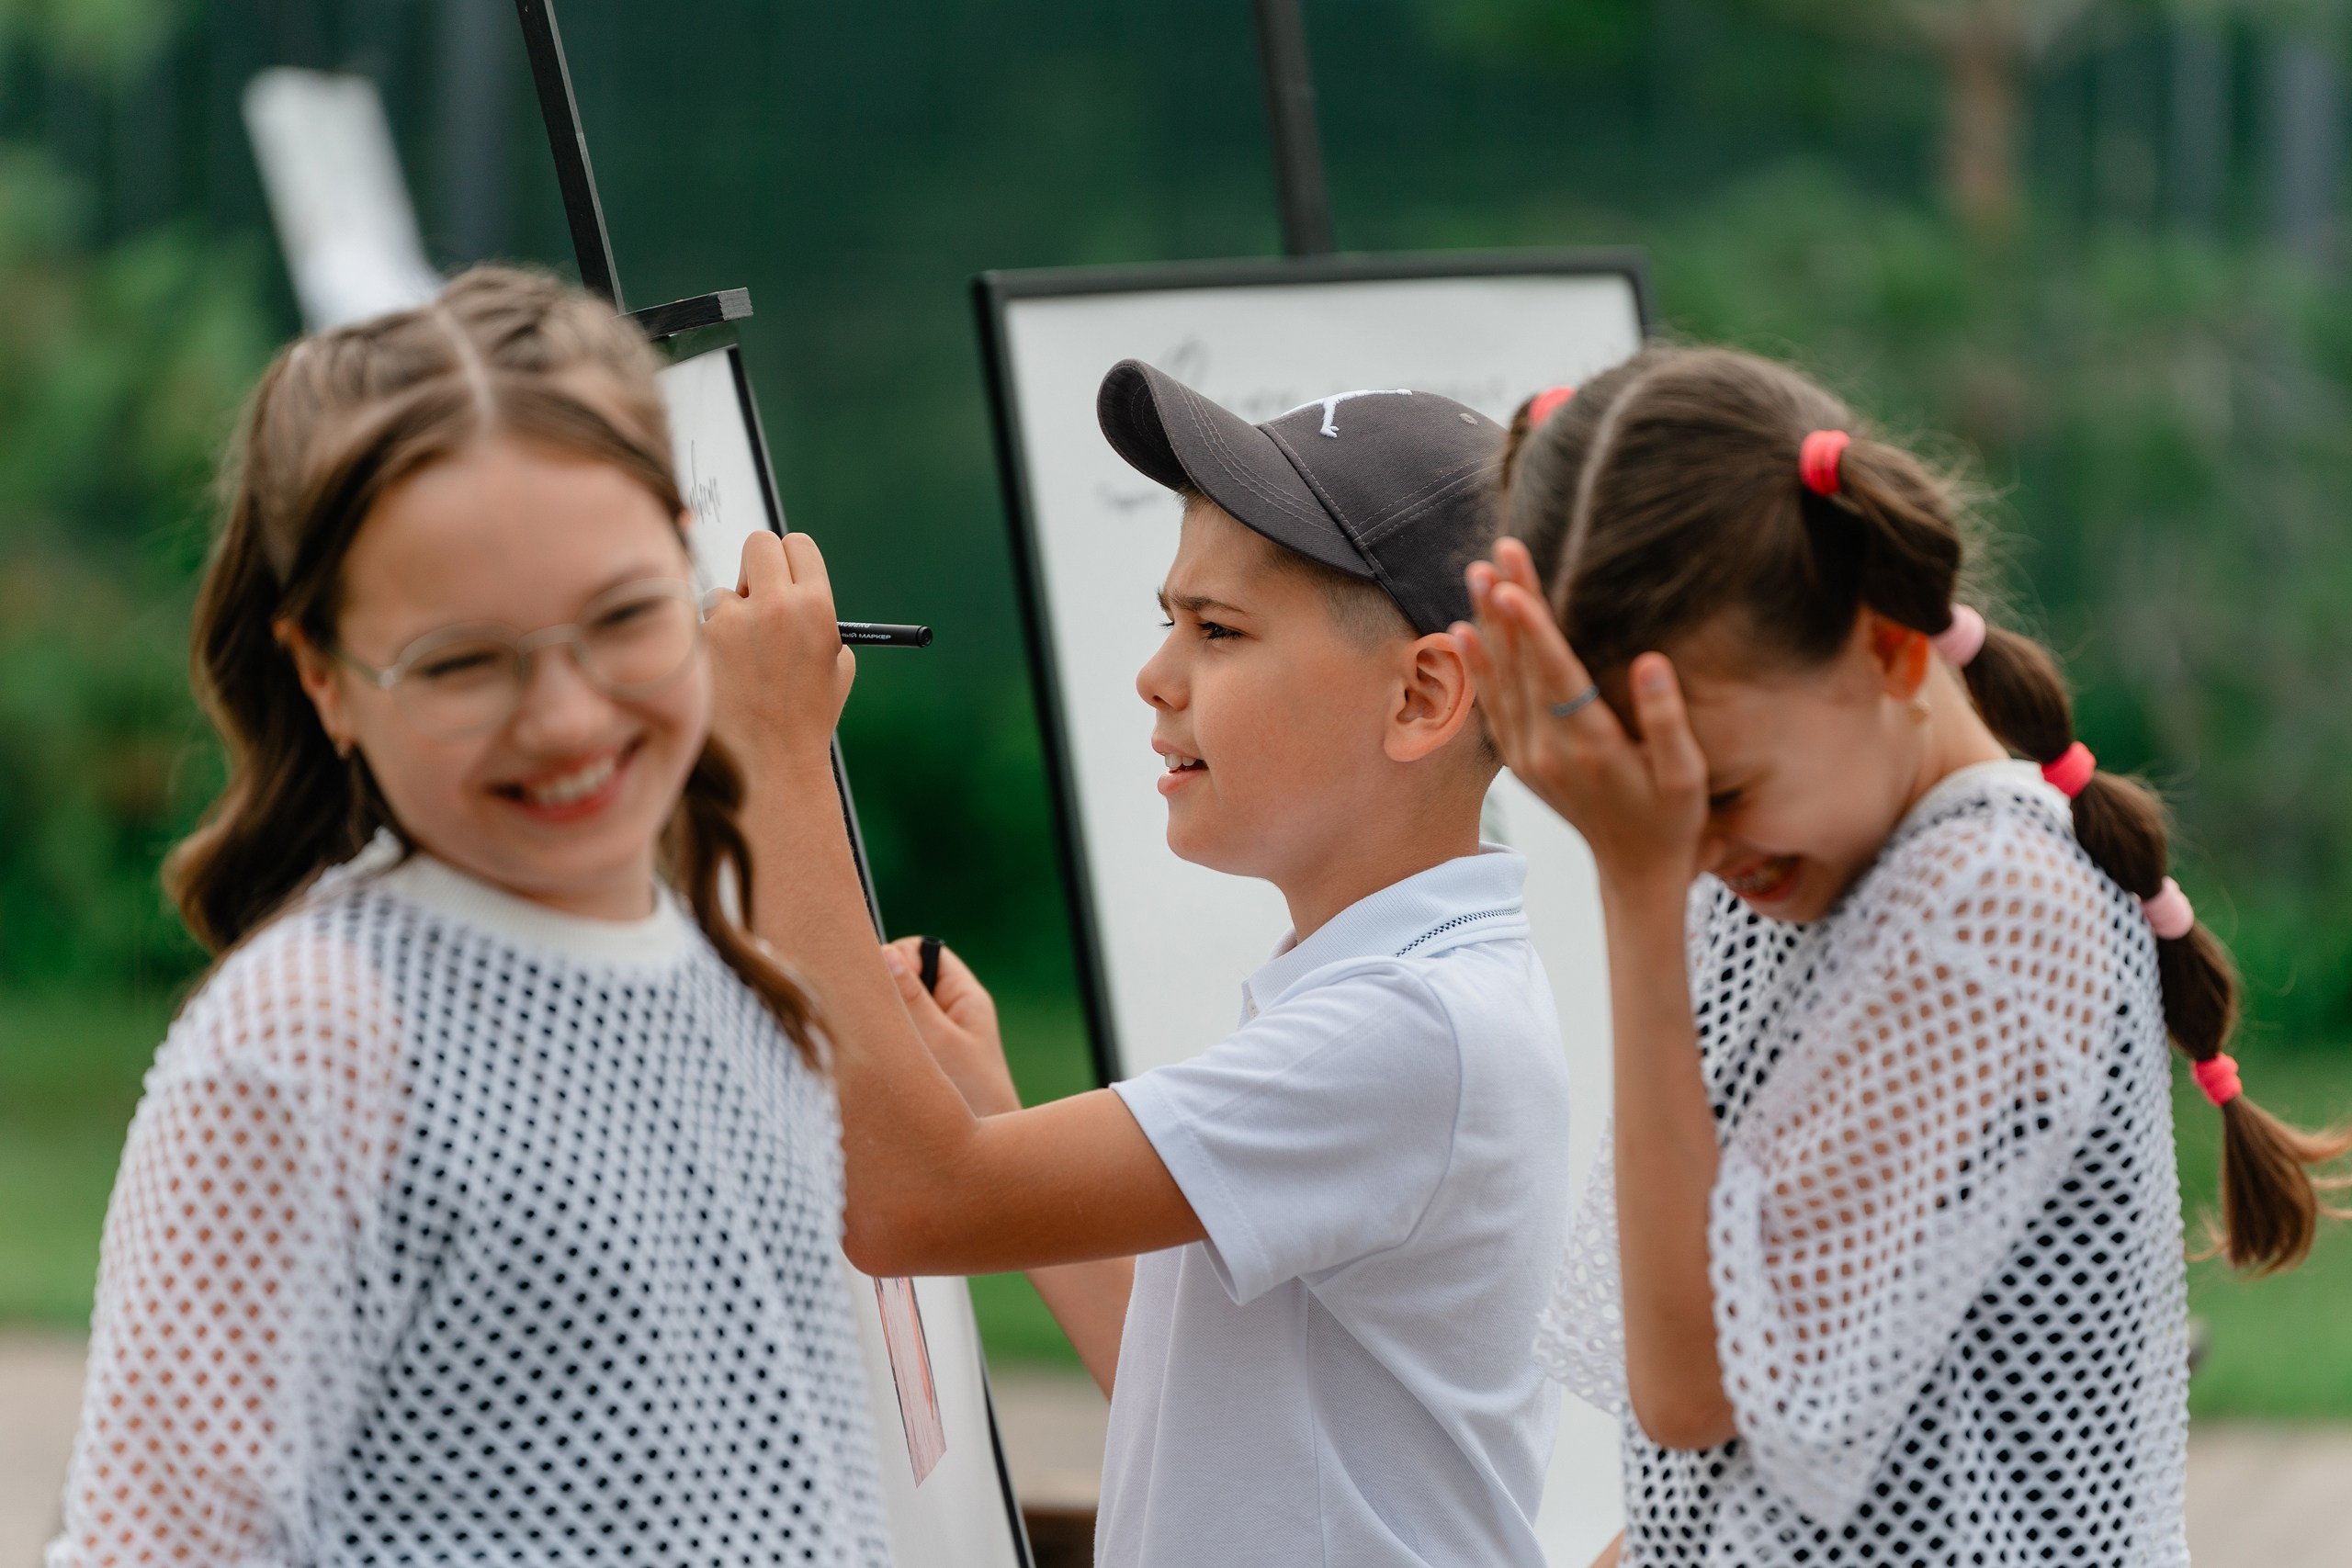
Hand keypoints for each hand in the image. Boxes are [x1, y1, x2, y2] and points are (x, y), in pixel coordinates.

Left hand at [704, 531, 856, 769]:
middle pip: (758, 545)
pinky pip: (698, 624)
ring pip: (722, 592)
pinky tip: (720, 678)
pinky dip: (706, 644)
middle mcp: (774, 607)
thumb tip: (792, 585)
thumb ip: (818, 619)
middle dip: (757, 568)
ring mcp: (729, 623)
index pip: (798, 545)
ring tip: (740, 664)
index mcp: (816, 608)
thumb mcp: (835, 668)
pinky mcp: (695, 641)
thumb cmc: (804, 720)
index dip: (791, 560)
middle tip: (757, 596)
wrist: (766, 767)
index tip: (784, 574)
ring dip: (728, 616)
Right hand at [880, 937, 1020, 1117]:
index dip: (899, 958)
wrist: (984, 1162)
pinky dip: (877, 1048)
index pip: (923, 951)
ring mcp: (932, 1041)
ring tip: (874, 1048)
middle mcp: (948, 1014)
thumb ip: (911, 998)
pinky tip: (872, 1067)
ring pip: (892, 1013)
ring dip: (879, 1025)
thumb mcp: (940, 1042)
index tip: (884, 986)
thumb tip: (885, 953)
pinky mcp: (917, 1065)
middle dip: (882, 993)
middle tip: (870, 1018)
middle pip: (903, 980)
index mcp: (963, 998)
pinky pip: (889, 1041)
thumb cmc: (974, 1099)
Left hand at [1453, 537, 1706, 899]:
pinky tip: (1465, 632)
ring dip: (1487, 625)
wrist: (1634, 871)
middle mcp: (1548, 750)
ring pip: (1500, 680)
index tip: (1512, 586)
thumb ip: (1667, 720)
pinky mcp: (1519, 762)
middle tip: (1497, 553)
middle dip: (1508, 605)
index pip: (1555, 675)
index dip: (1533, 629)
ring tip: (1477, 574)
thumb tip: (1651, 662)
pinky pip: (1491, 706)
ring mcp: (1528, 757)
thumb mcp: (1686, 776)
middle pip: (1523, 665)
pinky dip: (1477, 667)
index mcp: (1591, 747)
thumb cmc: (1671, 819)